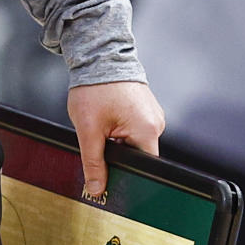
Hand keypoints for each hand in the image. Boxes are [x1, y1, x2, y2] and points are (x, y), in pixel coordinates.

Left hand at [67, 80, 165, 197]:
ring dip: (116, 139)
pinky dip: (119, 128)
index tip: (110, 175)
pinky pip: (133, 128)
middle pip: (138, 155)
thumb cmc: (95, 86)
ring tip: (102, 122)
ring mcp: (152, 114)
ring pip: (133, 142)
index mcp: (147, 130)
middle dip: (117, 153)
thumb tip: (96, 188)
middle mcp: (156, 123)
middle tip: (99, 138)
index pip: (144, 167)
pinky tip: (108, 116)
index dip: (126, 174)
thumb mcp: (89, 129)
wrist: (98, 56)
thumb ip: (93, 162)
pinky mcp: (145, 108)